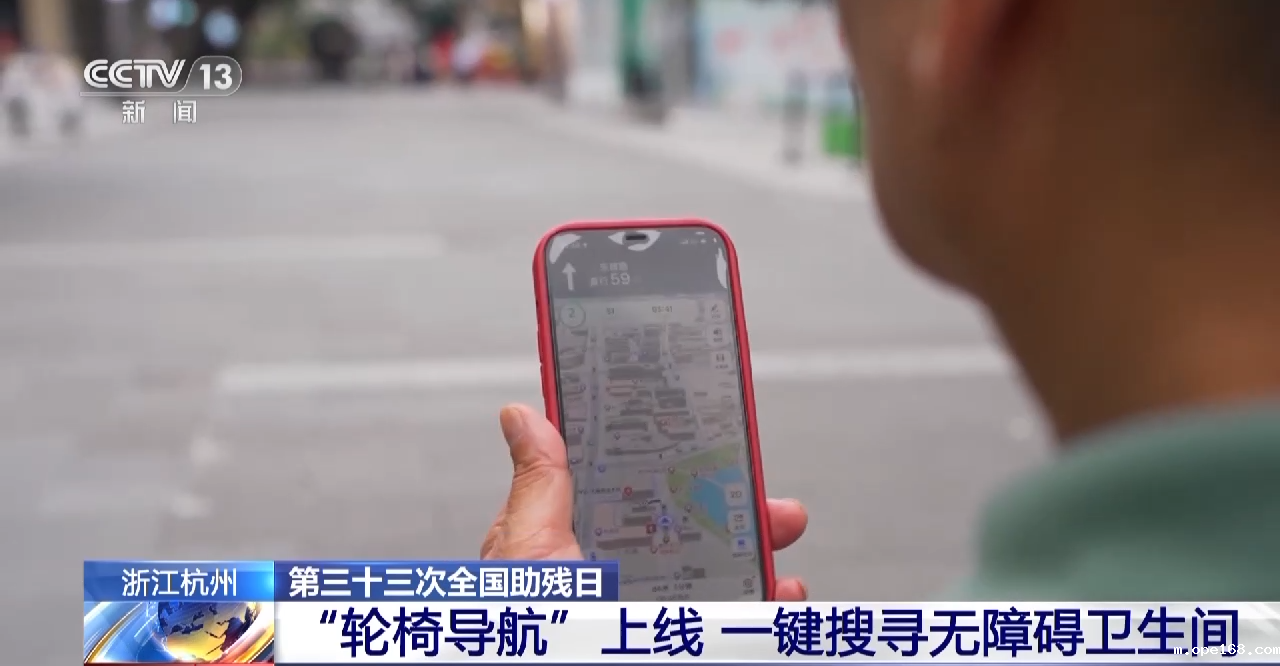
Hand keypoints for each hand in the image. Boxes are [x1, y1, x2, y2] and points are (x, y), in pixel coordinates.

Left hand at [482, 404, 809, 600]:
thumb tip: (523, 418)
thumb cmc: (531, 628)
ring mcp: (641, 606)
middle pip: (679, 523)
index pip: (620, 487)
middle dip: (727, 502)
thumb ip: (539, 486)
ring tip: (780, 531)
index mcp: (568, 541)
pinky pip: (726, 615)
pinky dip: (762, 601)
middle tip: (760, 492)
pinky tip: (779, 592)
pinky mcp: (676, 632)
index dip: (664, 461)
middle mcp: (608, 574)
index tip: (705, 438)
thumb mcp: (530, 545)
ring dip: (756, 548)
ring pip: (711, 569)